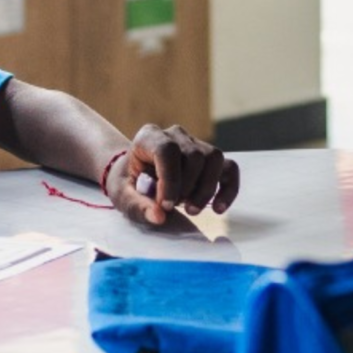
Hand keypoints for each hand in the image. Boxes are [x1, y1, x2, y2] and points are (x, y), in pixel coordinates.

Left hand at [107, 124, 240, 225]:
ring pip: (214, 159)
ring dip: (206, 189)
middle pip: (194, 155)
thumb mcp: (122, 196)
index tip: (165, 205)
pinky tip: (218, 209)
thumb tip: (159, 216)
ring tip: (191, 209)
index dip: (169, 179)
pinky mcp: (210, 160)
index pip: (167, 150)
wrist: (136, 178)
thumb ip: (137, 206)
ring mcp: (196, 144)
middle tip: (173, 207)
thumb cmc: (128, 185)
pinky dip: (228, 189)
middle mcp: (175, 135)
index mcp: (149, 137)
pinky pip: (230, 169)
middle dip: (187, 187)